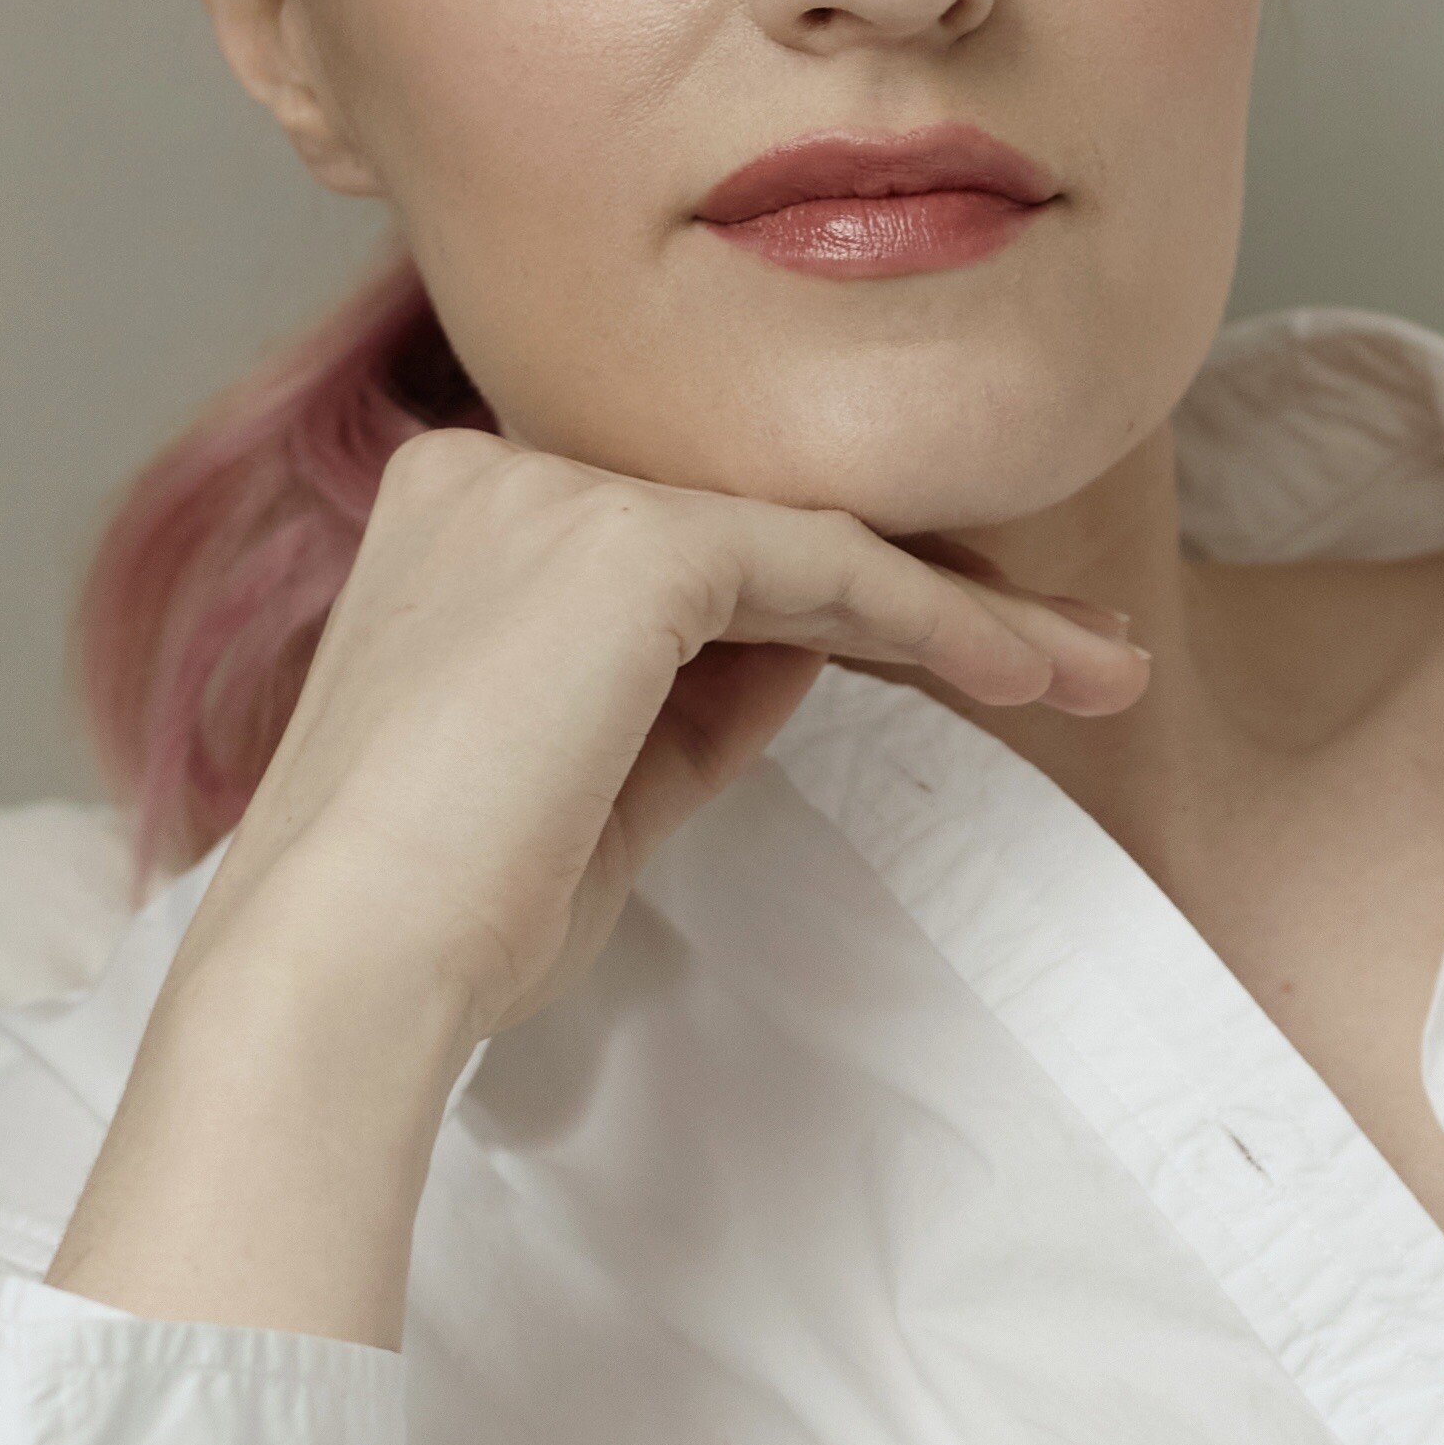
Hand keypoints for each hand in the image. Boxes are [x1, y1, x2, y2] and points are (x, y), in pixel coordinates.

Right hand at [50, 432, 1146, 1341]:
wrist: (343, 975)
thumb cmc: (451, 917)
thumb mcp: (600, 783)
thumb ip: (696, 693)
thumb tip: (818, 639)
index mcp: (465, 514)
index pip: (693, 540)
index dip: (851, 595)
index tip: (984, 654)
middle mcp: (499, 469)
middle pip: (763, 523)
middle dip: (936, 591)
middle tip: (1084, 654)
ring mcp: (555, 490)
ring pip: (811, 538)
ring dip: (973, 610)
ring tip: (1100, 669)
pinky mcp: (628, 541)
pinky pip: (823, 569)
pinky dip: (938, 622)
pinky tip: (1027, 672)